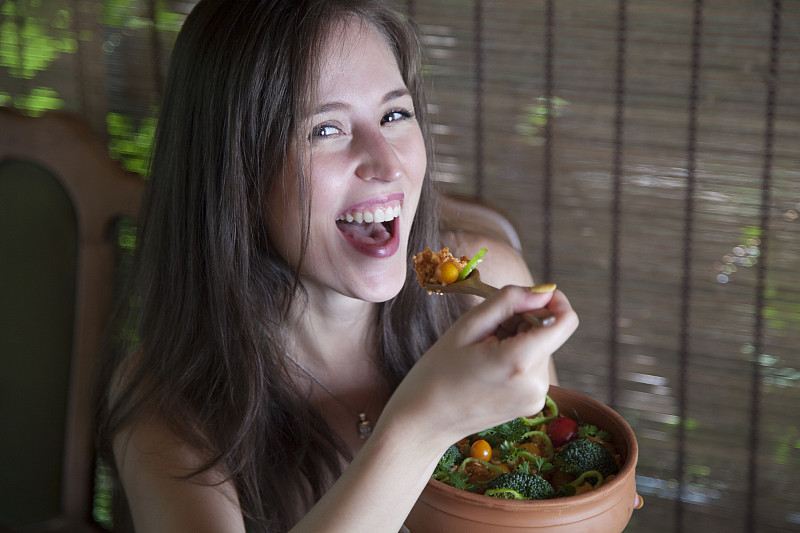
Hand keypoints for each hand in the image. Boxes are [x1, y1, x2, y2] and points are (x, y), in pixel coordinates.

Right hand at [388, 285, 578, 448]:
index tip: (528, 295)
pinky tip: (487, 364)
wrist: (425, 421)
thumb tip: (541, 291)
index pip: (566, 321)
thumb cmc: (438, 371)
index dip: (553, 300)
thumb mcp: (467, 326)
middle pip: (548, 332)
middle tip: (485, 328)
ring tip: (482, 349)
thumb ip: (508, 302)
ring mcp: (536, 397)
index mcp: (520, 361)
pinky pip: (532, 366)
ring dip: (516, 338)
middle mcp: (536, 383)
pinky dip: (515, 356)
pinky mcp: (531, 404)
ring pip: (539, 347)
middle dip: (522, 321)